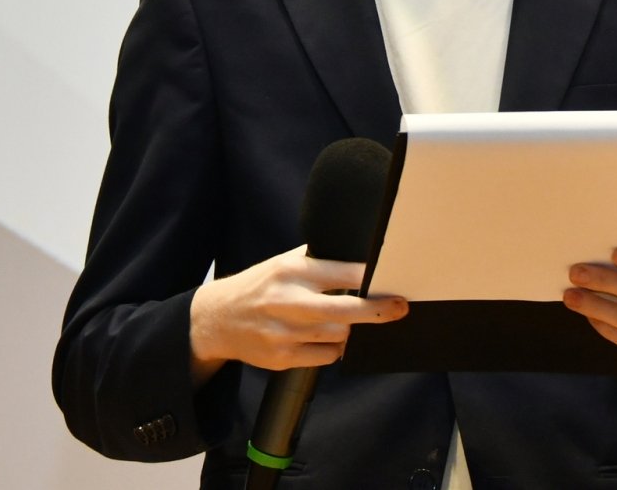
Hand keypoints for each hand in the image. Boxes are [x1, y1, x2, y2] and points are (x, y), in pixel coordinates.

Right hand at [189, 245, 407, 381]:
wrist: (217, 319)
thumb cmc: (258, 286)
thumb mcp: (282, 263)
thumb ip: (316, 261)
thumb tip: (360, 260)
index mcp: (292, 271)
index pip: (344, 273)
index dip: (371, 277)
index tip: (392, 276)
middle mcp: (289, 301)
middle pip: (346, 311)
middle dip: (377, 310)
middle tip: (399, 307)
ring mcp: (285, 333)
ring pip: (339, 336)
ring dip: (350, 330)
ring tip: (348, 322)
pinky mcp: (282, 358)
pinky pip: (325, 356)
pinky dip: (333, 348)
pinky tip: (327, 338)